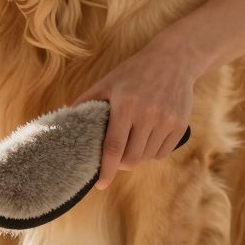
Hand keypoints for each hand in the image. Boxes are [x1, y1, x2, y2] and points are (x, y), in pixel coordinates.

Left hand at [76, 43, 196, 188]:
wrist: (174, 59)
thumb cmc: (133, 72)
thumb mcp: (107, 82)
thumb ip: (86, 102)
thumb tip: (64, 123)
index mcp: (125, 106)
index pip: (113, 148)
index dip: (107, 170)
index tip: (100, 185)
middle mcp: (147, 114)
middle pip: (131, 158)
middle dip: (121, 164)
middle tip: (116, 157)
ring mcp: (166, 121)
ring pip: (146, 157)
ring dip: (136, 157)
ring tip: (132, 142)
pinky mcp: (180, 125)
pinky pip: (162, 152)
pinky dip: (152, 152)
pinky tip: (147, 138)